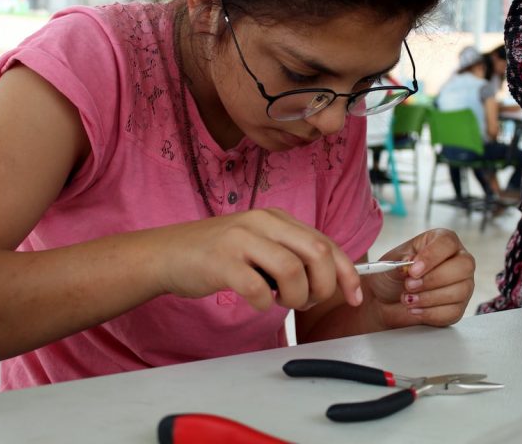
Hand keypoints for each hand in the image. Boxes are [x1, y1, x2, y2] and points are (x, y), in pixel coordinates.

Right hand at [150, 208, 361, 311]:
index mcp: (277, 218)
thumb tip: (329, 276)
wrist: (166, 253)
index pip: (326, 242)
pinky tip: (256, 302)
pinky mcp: (221, 262)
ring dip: (296, 296)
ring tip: (281, 302)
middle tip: (308, 302)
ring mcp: (241, 240)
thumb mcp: (259, 243)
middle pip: (317, 253)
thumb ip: (290, 253)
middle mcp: (262, 222)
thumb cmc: (217, 254)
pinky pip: (257, 288)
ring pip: (292, 270)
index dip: (347, 272)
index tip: (354, 296)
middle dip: (324, 286)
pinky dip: (263, 303)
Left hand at [363, 229, 473, 327]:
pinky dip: (430, 313)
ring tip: (407, 299)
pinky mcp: (459, 307)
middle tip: (409, 285)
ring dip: (429, 297)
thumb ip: (401, 261)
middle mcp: (458, 260)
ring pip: (460, 291)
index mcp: (442, 241)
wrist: (386, 300)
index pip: (447, 243)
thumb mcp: (392, 262)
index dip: (431, 256)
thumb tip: (409, 262)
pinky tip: (414, 310)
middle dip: (433, 279)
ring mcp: (463, 285)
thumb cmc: (394, 275)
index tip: (413, 270)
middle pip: (463, 266)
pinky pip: (453, 312)